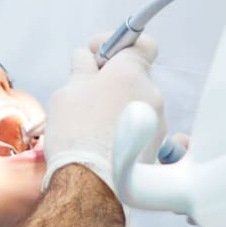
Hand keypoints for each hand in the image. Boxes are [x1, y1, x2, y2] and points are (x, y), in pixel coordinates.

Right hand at [44, 33, 165, 191]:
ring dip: (116, 105)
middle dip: (110, 79)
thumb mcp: (67, 92)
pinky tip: (103, 139)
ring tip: (89, 122)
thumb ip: (81, 69)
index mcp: (130, 73)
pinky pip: (140, 128)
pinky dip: (124, 128)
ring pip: (136, 103)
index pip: (140, 43)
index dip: (116, 43)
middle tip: (83, 90)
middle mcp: (151, 94)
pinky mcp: (157, 146)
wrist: (89, 183)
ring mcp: (158, 122)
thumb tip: (85, 59)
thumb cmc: (76, 135)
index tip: (96, 52)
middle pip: (134, 76)